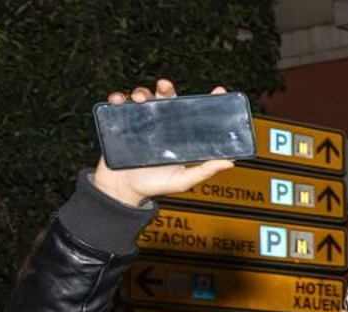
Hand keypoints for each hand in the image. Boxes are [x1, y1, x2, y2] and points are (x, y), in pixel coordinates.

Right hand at [92, 79, 235, 207]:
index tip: (218, 91)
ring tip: (139, 98)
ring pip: (143, 98)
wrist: (124, 190)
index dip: (207, 102)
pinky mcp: (122, 124)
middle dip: (166, 88)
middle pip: (167, 99)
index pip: (194, 114)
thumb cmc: (155, 185)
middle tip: (164, 85)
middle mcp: (162, 125)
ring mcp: (142, 123)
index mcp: (180, 135)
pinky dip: (118, 99)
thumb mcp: (183, 180)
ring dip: (141, 92)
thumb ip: (204, 171)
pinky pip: (120, 105)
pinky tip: (118, 100)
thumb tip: (229, 163)